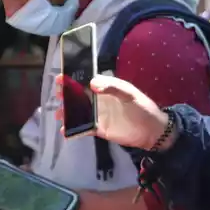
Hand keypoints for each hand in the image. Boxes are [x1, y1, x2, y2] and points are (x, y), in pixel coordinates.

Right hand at [55, 74, 170, 149]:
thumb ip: (112, 87)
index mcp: (105, 88)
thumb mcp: (129, 94)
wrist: (152, 131)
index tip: (60, 79)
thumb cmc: (142, 107)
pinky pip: (83, 128)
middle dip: (65, 96)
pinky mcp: (98, 129)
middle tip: (58, 96)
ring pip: (78, 112)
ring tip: (58, 115)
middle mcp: (98, 100)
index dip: (72, 79)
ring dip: (67, 113)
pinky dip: (73, 129)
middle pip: (77, 96)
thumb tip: (92, 84)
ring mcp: (97, 115)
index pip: (85, 81)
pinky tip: (64, 131)